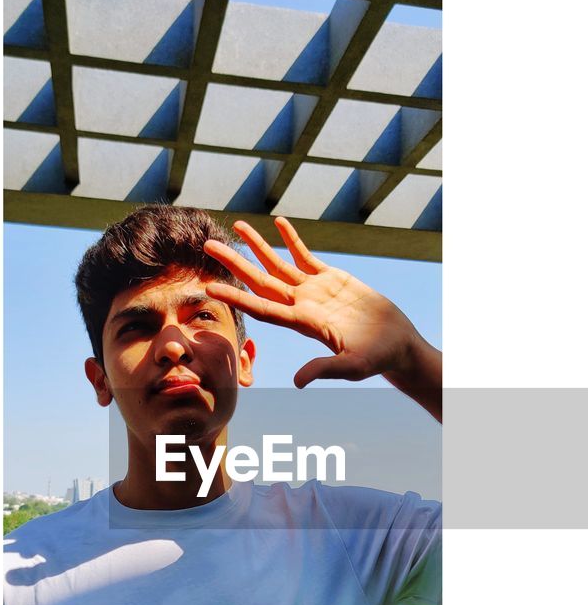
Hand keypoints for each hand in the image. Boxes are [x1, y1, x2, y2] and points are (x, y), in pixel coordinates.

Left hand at [203, 218, 423, 388]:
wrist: (396, 345)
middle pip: (259, 280)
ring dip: (256, 245)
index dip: (235, 296)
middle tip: (208, 245)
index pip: (260, 307)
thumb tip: (298, 382)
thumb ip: (324, 369)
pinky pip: (305, 255)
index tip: (209, 287)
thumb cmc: (377, 359)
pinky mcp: (332, 278)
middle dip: (234, 263)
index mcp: (302, 322)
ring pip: (278, 263)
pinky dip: (292, 239)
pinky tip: (278, 222)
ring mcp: (315, 289)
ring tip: (236, 225)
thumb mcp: (352, 367)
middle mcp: (301, 304)